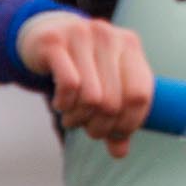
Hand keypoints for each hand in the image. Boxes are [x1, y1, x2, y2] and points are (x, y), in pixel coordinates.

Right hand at [16, 13, 153, 158]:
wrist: (44, 32)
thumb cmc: (82, 64)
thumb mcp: (105, 84)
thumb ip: (117, 116)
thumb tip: (119, 153)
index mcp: (130, 45)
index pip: (140, 95)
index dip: (128, 123)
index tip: (114, 134)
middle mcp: (110, 37)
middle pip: (113, 102)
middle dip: (98, 126)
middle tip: (86, 127)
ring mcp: (82, 35)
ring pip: (91, 97)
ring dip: (78, 118)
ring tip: (72, 116)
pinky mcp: (54, 42)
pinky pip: (68, 85)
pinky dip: (64, 104)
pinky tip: (60, 103)